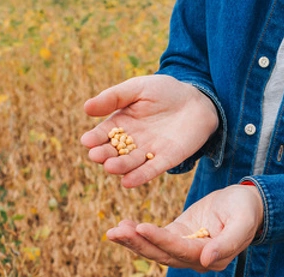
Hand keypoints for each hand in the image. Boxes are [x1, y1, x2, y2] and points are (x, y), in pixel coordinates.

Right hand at [80, 75, 218, 187]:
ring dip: (120, 166)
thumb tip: (86, 108)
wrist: (197, 100)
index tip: (87, 141)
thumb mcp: (138, 88)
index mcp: (121, 123)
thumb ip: (114, 97)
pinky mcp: (166, 160)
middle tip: (96, 156)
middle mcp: (132, 141)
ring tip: (110, 167)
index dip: (95, 138)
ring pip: (131, 163)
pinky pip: (151, 170)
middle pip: (114, 151)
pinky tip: (128, 182)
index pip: (104, 134)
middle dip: (104, 154)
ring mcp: (148, 152)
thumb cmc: (165, 91)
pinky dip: (141, 176)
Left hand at [106, 185, 263, 272]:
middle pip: (162, 255)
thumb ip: (228, 243)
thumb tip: (206, 260)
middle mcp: (196, 259)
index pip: (181, 251)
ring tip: (112, 231)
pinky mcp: (178, 237)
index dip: (160, 240)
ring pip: (155, 250)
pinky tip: (122, 226)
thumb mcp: (242, 222)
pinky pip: (155, 239)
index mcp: (212, 257)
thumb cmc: (247, 210)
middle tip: (114, 232)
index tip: (140, 227)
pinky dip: (138, 234)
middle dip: (137, 243)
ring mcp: (185, 249)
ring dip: (133, 241)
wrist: (249, 204)